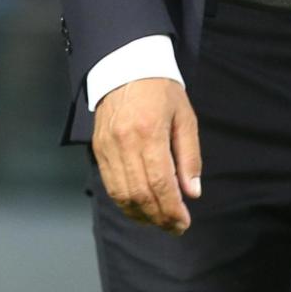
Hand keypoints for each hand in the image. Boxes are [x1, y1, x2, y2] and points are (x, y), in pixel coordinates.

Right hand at [92, 78, 201, 234]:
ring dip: (141, 214)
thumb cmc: (162, 90)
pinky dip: (125, 202)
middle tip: (175, 227)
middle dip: (159, 217)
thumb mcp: (185, 117)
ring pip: (122, 194)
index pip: (159, 183)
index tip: (183, 223)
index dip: (171, 209)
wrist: (127, 65)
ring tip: (159, 220)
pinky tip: (140, 207)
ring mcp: (107, 147)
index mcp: (149, 132)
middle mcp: (124, 143)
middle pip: (140, 194)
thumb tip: (192, 193)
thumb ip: (189, 156)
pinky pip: (110, 185)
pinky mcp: (98, 149)